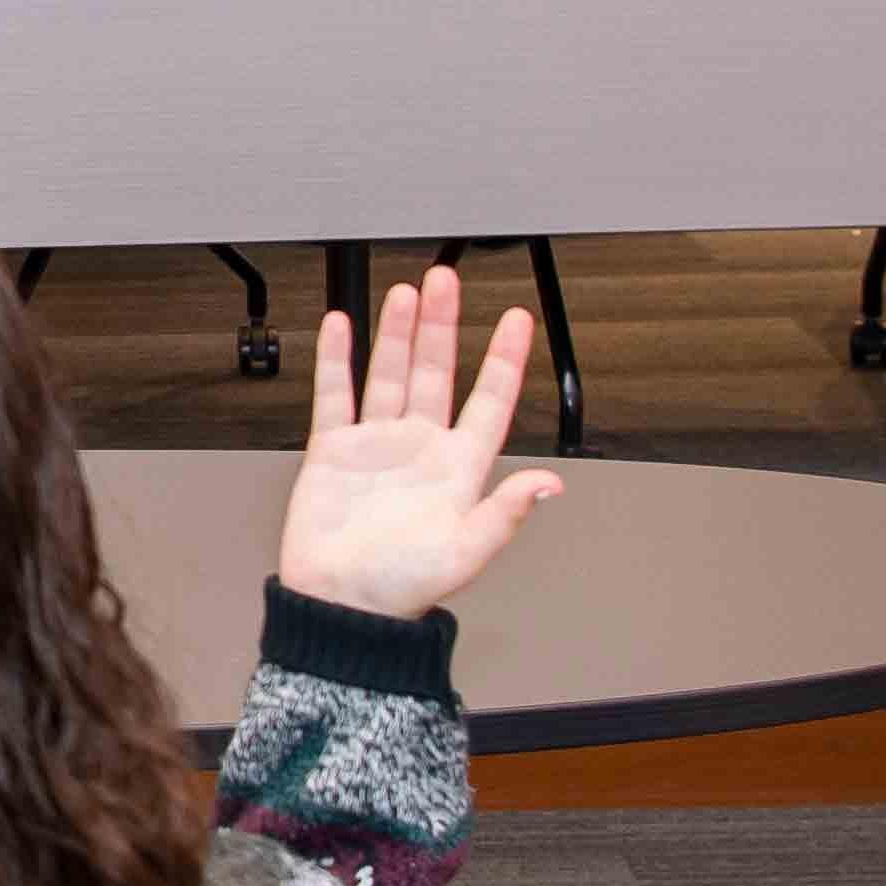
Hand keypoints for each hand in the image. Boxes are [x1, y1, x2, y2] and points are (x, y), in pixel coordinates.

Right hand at [275, 265, 562, 621]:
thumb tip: (551, 484)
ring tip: (405, 293)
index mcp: (458, 469)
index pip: (489, 401)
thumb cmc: (402, 588)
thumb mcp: (466, 554)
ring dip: (397, 332)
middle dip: (443, 325)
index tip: (517, 320)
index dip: (504, 359)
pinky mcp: (333, 450)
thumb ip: (506, 514)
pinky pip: (336, 394)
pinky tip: (341, 327)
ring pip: (390, 373)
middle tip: (446, 280)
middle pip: (437, 372)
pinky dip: (337, 359)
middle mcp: (420, 448)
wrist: (340, 606)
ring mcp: (376, 445)